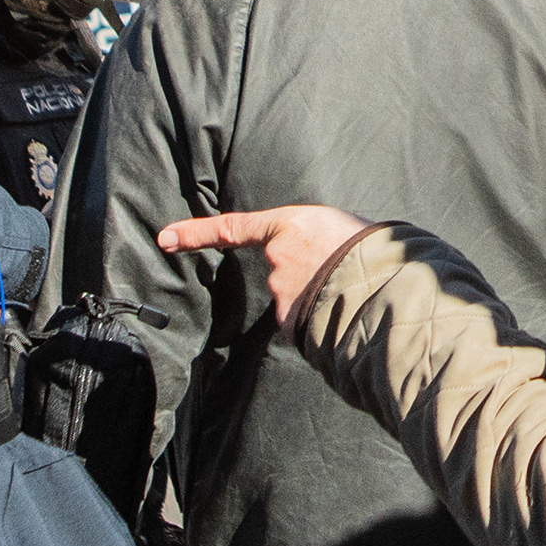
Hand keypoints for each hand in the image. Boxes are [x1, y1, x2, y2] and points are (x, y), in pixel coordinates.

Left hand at [159, 206, 371, 329]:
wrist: (380, 285)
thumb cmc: (372, 250)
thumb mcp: (343, 228)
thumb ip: (318, 240)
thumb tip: (321, 260)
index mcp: (290, 224)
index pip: (233, 227)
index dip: (196, 233)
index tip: (165, 238)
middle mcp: (277, 258)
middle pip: (283, 269)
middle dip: (308, 275)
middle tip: (343, 272)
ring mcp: (282, 291)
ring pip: (296, 298)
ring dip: (317, 298)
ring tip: (352, 292)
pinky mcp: (291, 321)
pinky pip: (304, 321)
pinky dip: (320, 320)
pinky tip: (344, 313)